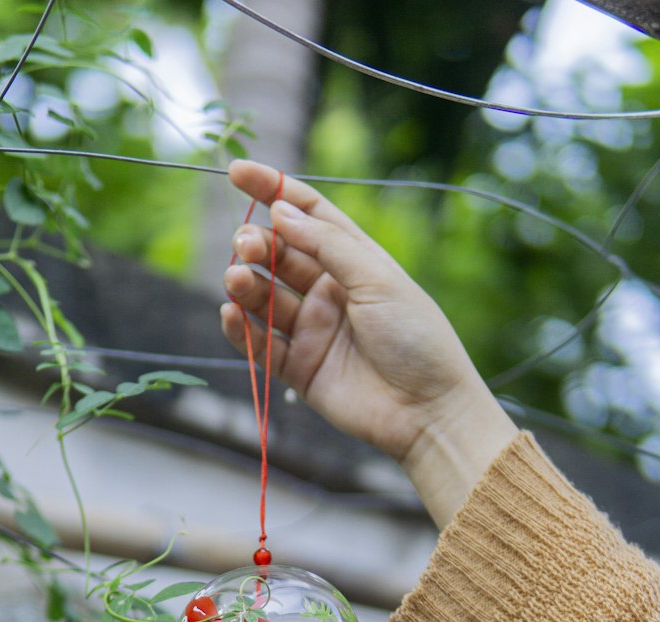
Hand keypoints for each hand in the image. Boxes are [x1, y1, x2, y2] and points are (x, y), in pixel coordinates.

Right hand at [221, 159, 516, 527]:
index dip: (272, 190)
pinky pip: (260, 345)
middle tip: (245, 245)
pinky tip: (231, 313)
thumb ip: (327, 245)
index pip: (307, 216)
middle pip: (280, 256)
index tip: (236, 172)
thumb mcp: (377, 279)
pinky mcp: (299, 370)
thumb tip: (280, 211)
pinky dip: (242, 329)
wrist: (428, 411)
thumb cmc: (416, 339)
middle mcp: (330, 292)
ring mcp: (312, 330)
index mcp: (355, 262)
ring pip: (265, 298)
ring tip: (235, 278)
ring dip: (245, 285)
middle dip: (256, 244)